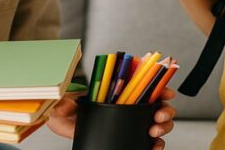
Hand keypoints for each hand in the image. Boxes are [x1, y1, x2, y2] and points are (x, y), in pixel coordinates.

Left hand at [47, 88, 177, 149]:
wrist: (60, 123)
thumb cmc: (64, 109)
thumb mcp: (64, 103)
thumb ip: (65, 103)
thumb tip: (70, 103)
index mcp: (115, 89)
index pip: (142, 81)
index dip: (158, 83)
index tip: (164, 90)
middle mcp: (126, 102)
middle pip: (156, 102)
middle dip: (164, 108)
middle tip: (158, 115)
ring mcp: (129, 119)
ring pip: (158, 120)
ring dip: (163, 125)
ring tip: (154, 131)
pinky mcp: (128, 135)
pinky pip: (149, 140)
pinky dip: (157, 143)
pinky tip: (155, 145)